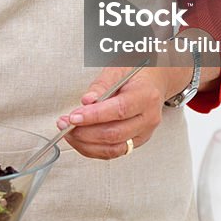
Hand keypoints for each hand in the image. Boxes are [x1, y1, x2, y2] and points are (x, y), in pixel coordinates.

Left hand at [55, 66, 192, 159]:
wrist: (155, 80)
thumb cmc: (136, 72)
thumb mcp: (118, 69)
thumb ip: (101, 85)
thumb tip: (87, 101)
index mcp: (146, 96)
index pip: (119, 111)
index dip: (94, 116)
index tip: (74, 117)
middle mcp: (148, 118)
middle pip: (115, 133)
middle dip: (85, 132)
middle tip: (65, 123)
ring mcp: (144, 133)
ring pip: (113, 148)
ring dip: (86, 144)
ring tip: (68, 132)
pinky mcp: (136, 142)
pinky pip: (114, 152)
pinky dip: (93, 149)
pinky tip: (80, 140)